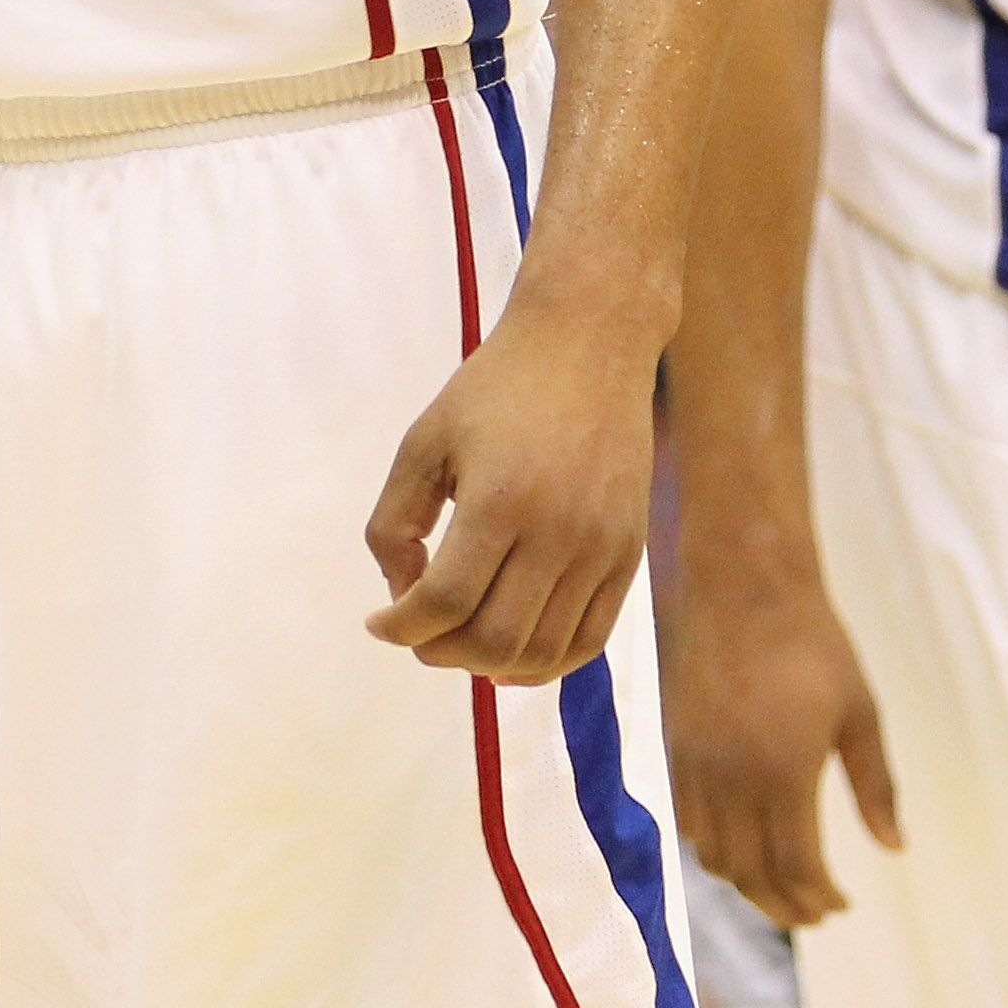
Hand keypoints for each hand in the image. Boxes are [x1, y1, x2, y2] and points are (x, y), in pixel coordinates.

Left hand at [363, 298, 658, 684]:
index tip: (379, 622)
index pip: (445, 602)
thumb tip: (403, 596)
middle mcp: (560, 532)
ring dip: (488, 665)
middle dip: (439, 652)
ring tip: (458, 641)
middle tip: (416, 633)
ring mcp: (601, 548)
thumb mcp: (424, 440)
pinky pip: (589, 639)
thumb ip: (395, 522)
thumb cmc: (497, 388)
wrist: (590, 342)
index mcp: (500, 498)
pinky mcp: (628, 554)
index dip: (402, 628)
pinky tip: (508, 651)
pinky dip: (544, 663)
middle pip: (493, 640)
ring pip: (542, 652)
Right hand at [664, 542, 899, 930]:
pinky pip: (688, 821)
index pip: (796, 866)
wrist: (744, 584)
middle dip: (784, 905)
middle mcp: (732, 777)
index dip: (818, 897)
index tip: (842, 905)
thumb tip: (895, 848)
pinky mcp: (676, 745)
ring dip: (747, 883)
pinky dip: (713, 849)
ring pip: (713, 854)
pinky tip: (742, 845)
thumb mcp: (861, 713)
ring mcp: (697, 763)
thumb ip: (876, 786)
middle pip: (750, 873)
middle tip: (813, 914)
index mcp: (785, 771)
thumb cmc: (815, 645)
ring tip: (780, 888)